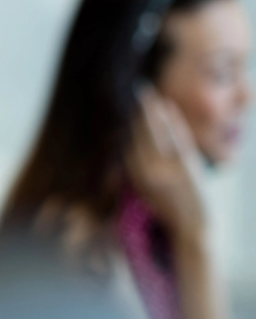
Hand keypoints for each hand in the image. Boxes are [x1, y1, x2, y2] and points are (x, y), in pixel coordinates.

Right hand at [127, 87, 207, 241]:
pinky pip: (176, 137)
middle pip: (140, 135)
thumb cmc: (168, 211)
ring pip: (157, 133)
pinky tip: (166, 107)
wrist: (194, 227)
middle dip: (137, 113)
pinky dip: (171, 121)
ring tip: (147, 93)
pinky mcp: (187, 165)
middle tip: (135, 92)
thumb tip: (125, 147)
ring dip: (152, 111)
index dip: (127, 126)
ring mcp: (169, 168)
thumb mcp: (144, 192)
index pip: (129, 146)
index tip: (124, 109)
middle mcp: (150, 172)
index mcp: (138, 179)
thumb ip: (136, 170)